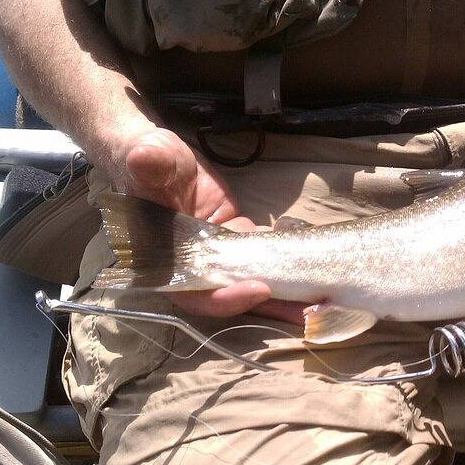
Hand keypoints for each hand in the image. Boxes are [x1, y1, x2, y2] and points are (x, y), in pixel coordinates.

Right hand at [111, 129, 302, 321]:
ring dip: (286, 292)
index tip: (259, 288)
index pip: (197, 292)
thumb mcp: (148, 158)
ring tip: (322, 302)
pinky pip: (265, 255)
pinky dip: (289, 263)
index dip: (226, 297)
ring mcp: (221, 255)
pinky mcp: (239, 238)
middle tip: (306, 311)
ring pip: (253, 280)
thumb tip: (142, 158)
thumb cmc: (147, 157)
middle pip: (233, 295)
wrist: (161, 154)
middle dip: (270, 305)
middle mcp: (196, 266)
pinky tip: (319, 268)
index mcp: (167, 261)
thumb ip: (148, 164)